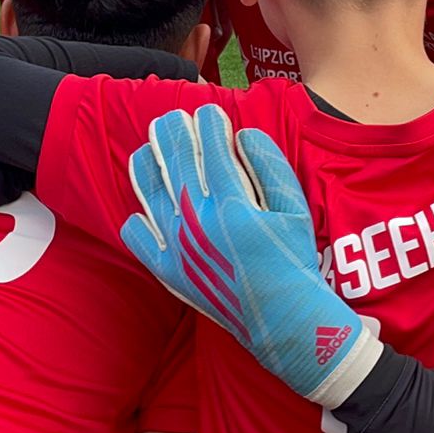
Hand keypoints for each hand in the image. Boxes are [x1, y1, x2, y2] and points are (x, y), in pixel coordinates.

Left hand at [120, 104, 379, 405]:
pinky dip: (138, 213)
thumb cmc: (294, 262)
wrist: (283, 321)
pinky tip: (147, 203)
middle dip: (173, 130)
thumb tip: (243, 135)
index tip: (210, 111)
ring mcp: (177, 245)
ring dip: (149, 159)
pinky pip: (138, 234)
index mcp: (232, 202)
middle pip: (175, 159)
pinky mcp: (167, 270)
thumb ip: (269, 165)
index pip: (211, 146)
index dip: (209, 122)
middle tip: (174, 116)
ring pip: (149, 189)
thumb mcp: (295, 208)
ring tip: (151, 144)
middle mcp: (198, 220)